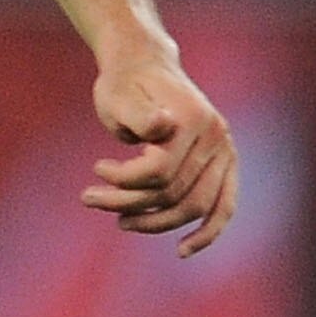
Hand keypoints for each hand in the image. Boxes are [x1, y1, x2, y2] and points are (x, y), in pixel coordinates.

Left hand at [82, 47, 236, 257]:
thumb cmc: (123, 83)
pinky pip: (223, 205)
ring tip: (120, 220)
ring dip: (155, 222)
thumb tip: (158, 129)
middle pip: (173, 192)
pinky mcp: (225, 163)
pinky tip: (183, 250)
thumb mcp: (117, 95)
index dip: (123, 180)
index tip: (96, 169)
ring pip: (194, 206)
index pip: (158, 171)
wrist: (144, 65)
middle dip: (128, 203)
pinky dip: (207, 230)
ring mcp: (225, 150)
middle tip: (90, 198)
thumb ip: (137, 116)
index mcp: (190, 119)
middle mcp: (216, 135)